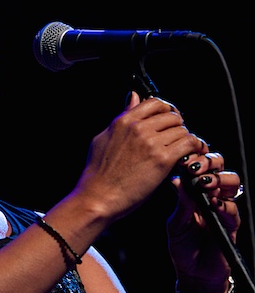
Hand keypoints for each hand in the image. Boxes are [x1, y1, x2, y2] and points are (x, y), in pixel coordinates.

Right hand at [75, 92, 206, 222]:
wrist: (98, 196)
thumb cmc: (98, 173)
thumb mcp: (104, 137)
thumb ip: (122, 116)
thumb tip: (133, 96)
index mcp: (123, 121)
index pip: (155, 102)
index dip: (166, 111)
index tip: (168, 121)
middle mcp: (138, 128)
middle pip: (173, 116)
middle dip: (178, 127)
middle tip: (178, 140)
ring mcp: (151, 143)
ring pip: (183, 130)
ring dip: (186, 140)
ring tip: (184, 152)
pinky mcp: (162, 160)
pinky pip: (189, 144)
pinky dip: (195, 149)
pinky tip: (191, 157)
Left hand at [167, 151, 241, 292]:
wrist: (194, 272)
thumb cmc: (182, 246)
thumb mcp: (175, 223)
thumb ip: (180, 203)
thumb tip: (176, 179)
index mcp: (194, 192)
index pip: (200, 167)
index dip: (195, 159)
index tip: (184, 158)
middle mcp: (211, 196)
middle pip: (220, 168)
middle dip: (210, 162)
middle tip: (196, 166)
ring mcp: (223, 208)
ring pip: (232, 183)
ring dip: (220, 179)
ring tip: (206, 183)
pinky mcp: (231, 224)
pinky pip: (234, 209)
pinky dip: (225, 204)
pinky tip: (214, 203)